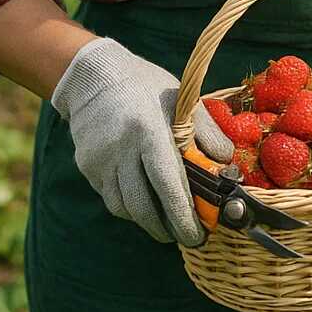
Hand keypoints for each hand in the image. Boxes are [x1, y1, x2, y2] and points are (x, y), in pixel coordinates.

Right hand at [51, 37, 234, 245]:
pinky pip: (111, 197)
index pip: (167, 184)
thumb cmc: (148, 88)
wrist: (96, 75)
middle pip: (143, 206)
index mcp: (149, 131)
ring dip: (147, 221)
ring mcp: (99, 160)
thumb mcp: (184, 102)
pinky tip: (144, 201)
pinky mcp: (86, 166)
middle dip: (166, 229)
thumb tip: (225, 166)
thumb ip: (207, 135)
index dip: (182, 215)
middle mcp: (120, 149)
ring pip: (124, 208)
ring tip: (167, 223)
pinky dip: (130, 206)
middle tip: (186, 237)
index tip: (198, 235)